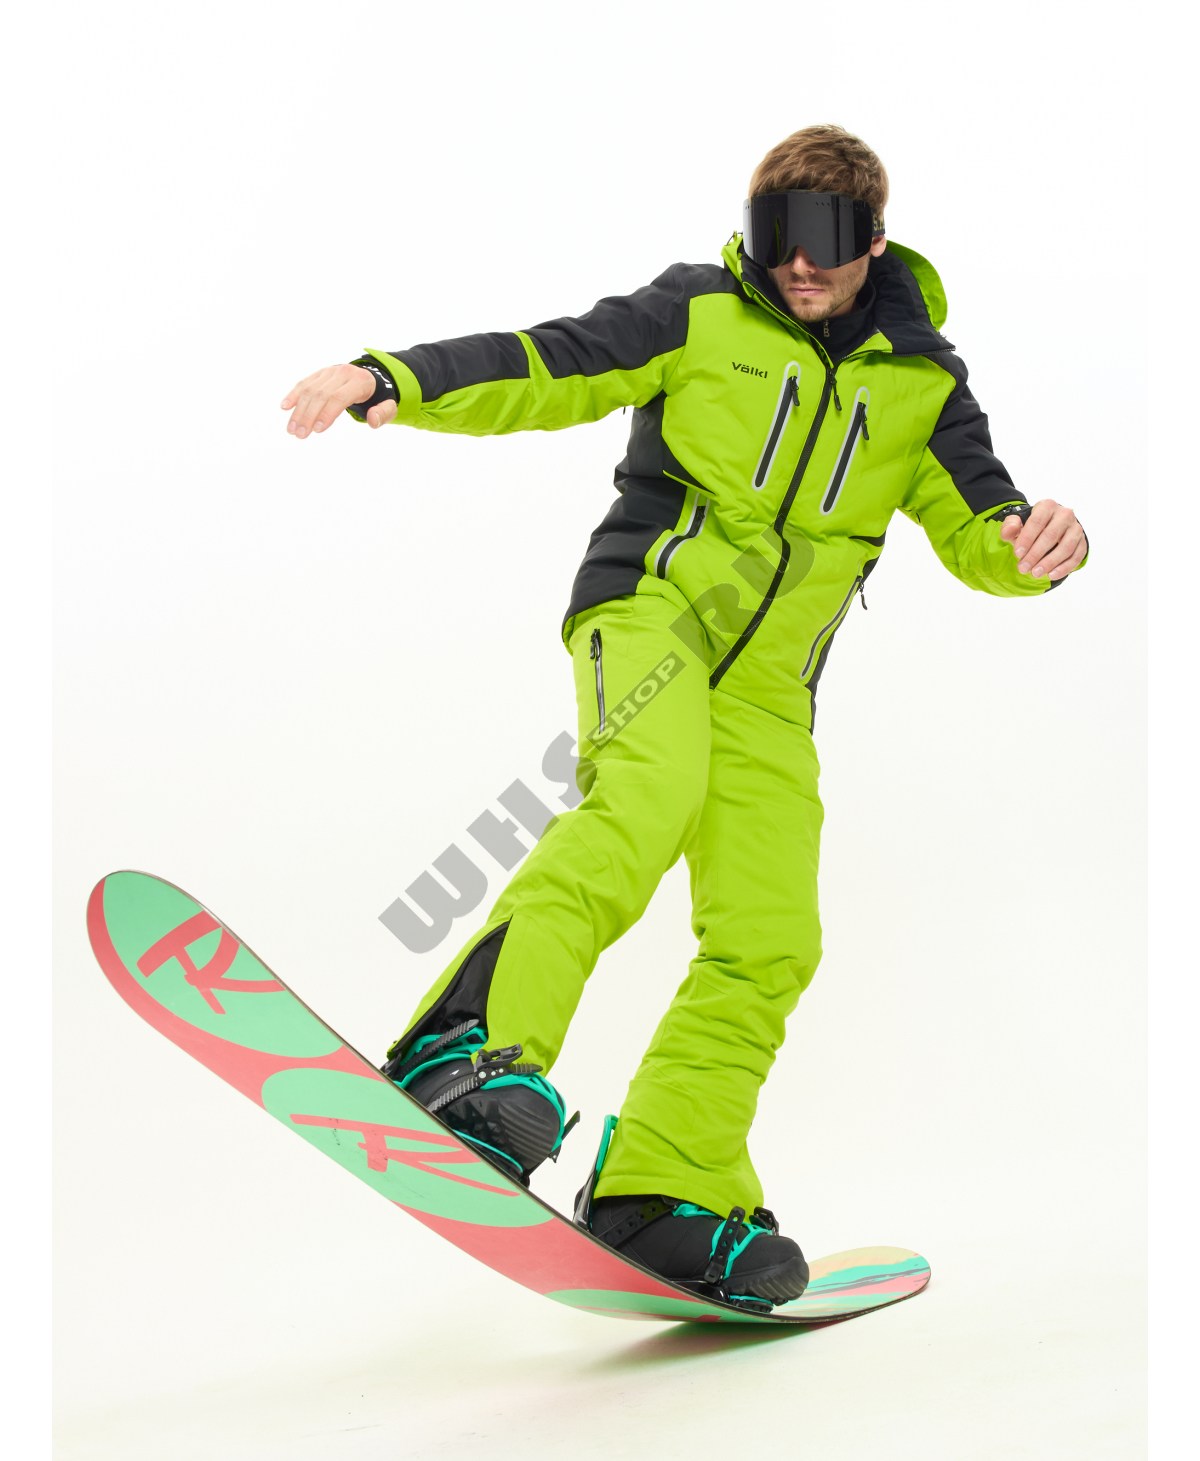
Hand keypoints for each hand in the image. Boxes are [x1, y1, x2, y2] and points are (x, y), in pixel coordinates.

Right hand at [280, 364, 398, 436]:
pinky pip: (304, 383)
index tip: (318, 430)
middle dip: (309, 415)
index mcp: (360, 381)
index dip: (327, 414)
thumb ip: (384, 413)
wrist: (372, 377)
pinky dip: (293, 395)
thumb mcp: (389, 406)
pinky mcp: (320, 373)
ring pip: (309, 389)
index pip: (339, 397)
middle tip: (300, 435)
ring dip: (298, 410)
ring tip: (292, 430)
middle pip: (321, 394)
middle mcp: (342, 373)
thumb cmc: (378, 397)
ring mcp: (329, 371)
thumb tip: (372, 420)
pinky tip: (284, 407)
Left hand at [1000, 499, 1087, 580]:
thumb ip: (1009, 526)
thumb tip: (1009, 530)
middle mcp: (1065, 514)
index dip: (1027, 538)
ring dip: (1050, 562)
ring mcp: (1076, 528)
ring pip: (1066, 547)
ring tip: (1035, 574)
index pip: (1037, 521)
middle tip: (1023, 568)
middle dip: (1035, 554)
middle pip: (1051, 535)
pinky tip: (1051, 575)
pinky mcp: (1082, 542)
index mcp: (1047, 506)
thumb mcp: (1017, 525)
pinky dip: (1064, 567)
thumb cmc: (1032, 528)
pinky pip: (1076, 556)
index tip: (1017, 554)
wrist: (1050, 529)